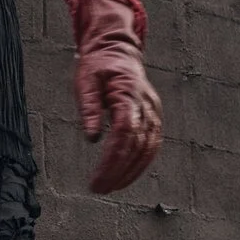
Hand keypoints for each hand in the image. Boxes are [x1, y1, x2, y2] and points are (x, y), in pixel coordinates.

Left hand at [73, 0, 162, 193]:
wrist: (116, 50)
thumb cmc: (97, 66)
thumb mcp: (85, 82)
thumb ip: (89, 109)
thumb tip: (92, 138)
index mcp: (128, 94)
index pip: (124, 134)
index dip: (112, 160)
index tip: (97, 179)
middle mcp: (146, 105)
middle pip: (137, 146)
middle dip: (119, 171)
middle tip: (100, 189)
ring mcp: (153, 111)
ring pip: (149, 149)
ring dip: (131, 172)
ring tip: (111, 187)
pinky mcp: (154, 117)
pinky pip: (152, 145)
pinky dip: (141, 163)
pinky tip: (126, 176)